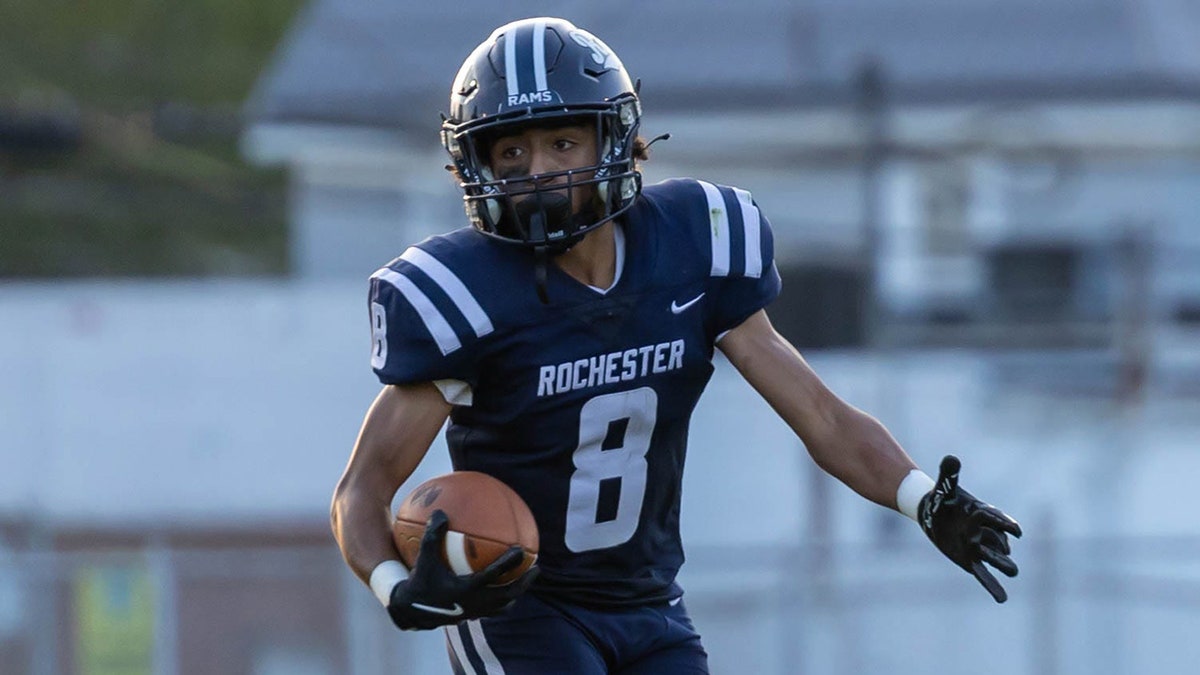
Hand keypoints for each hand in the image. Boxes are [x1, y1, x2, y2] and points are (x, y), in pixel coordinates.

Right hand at [387, 510, 538, 629]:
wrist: (409, 611)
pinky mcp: (471, 617)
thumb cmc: (418, 581)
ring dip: (516, 593)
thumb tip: (441, 512)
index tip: (522, 551)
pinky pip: (493, 610)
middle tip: (536, 567)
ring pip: (503, 606)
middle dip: (524, 582)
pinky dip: (501, 600)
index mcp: (466, 589)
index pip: (493, 576)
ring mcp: (475, 613)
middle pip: (507, 595)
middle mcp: (474, 603)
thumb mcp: (424, 557)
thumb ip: (433, 535)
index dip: (508, 564)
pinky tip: (502, 589)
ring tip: (526, 581)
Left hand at [918, 455, 1022, 602]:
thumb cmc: (944, 499)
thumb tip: (951, 458)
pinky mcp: (971, 561)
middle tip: (1006, 550)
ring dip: (1002, 564)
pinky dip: (993, 587)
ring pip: (995, 559)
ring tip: (1012, 571)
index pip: (995, 518)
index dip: (1004, 524)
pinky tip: (1002, 599)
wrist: (935, 512)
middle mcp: (985, 532)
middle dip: (1001, 546)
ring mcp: (979, 548)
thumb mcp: (946, 486)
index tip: (1016, 530)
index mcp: (982, 513)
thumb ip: (950, 474)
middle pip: (998, 540)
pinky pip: (984, 576)